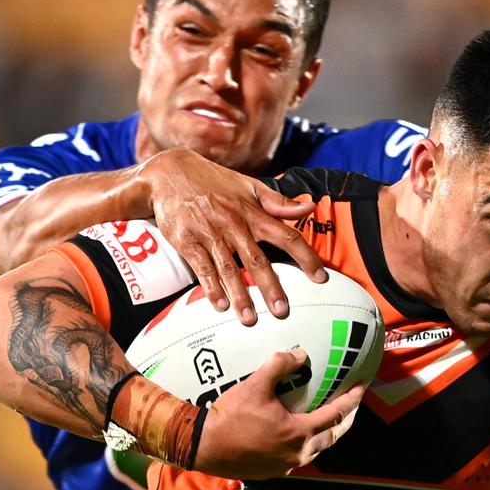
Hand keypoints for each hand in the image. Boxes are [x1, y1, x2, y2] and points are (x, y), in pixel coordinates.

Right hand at [139, 149, 327, 325]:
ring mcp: (209, 233)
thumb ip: (279, 201)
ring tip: (250, 318)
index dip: (305, 257)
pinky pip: (201, 268)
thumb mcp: (249, 185)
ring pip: (228, 268)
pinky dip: (211, 287)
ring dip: (239, 295)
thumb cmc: (214, 180)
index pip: (286, 236)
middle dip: (270, 287)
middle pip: (257, 260)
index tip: (319, 277)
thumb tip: (308, 209)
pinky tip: (220, 305)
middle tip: (281, 310)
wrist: (170, 171)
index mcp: (252, 211)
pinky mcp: (186, 241)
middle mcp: (233, 223)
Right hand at [194, 348, 363, 479]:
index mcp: (299, 432)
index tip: (362, 386)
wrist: (202, 446)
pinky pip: (298, 456)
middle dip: (346, 419)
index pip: (337, 414)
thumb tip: (301, 354)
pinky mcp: (271, 471)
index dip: (352, 399)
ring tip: (329, 418)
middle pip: (333, 435)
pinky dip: (307, 442)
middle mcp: (298, 453)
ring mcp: (285, 465)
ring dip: (327, 432)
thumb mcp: (255, 385)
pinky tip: (298, 432)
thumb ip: (280, 365)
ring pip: (317, 448)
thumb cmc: (230, 417)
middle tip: (351, 403)